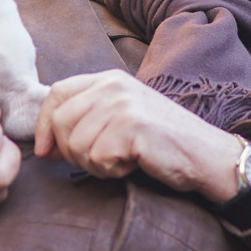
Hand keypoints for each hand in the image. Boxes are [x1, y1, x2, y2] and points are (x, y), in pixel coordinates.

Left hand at [34, 71, 244, 201]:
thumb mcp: (121, 120)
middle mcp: (114, 86)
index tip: (46, 151)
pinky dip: (112, 170)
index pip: (57, 93)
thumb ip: (86, 122)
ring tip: (122, 160)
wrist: (206, 155)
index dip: (43, 125)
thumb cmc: (163, 143)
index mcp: (109, 80)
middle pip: (60, 121)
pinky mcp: (132, 127)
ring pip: (76, 144)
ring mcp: (124, 105)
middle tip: (100, 161)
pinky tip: (133, 164)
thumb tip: (44, 146)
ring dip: (94, 164)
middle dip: (70, 151)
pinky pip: (98, 158)